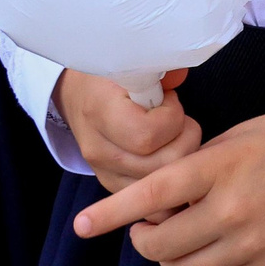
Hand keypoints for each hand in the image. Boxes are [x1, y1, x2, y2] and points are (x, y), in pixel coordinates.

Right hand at [56, 68, 200, 195]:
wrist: (80, 95)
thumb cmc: (113, 77)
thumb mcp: (133, 62)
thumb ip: (161, 70)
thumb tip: (179, 77)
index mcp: (100, 112)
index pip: (147, 135)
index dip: (172, 119)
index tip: (171, 102)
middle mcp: (98, 148)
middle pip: (159, 165)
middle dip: (184, 141)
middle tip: (180, 122)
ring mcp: (103, 172)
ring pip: (158, 185)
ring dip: (179, 160)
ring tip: (175, 137)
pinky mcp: (112, 185)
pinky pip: (150, 203)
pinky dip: (170, 185)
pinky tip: (175, 162)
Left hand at [71, 108, 264, 265]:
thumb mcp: (239, 136)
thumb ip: (197, 168)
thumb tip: (161, 201)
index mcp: (221, 168)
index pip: (152, 195)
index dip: (111, 213)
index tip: (83, 225)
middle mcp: (231, 209)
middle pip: (159, 245)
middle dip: (144, 237)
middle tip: (151, 224)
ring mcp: (251, 242)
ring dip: (170, 258)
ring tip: (180, 238)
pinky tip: (208, 255)